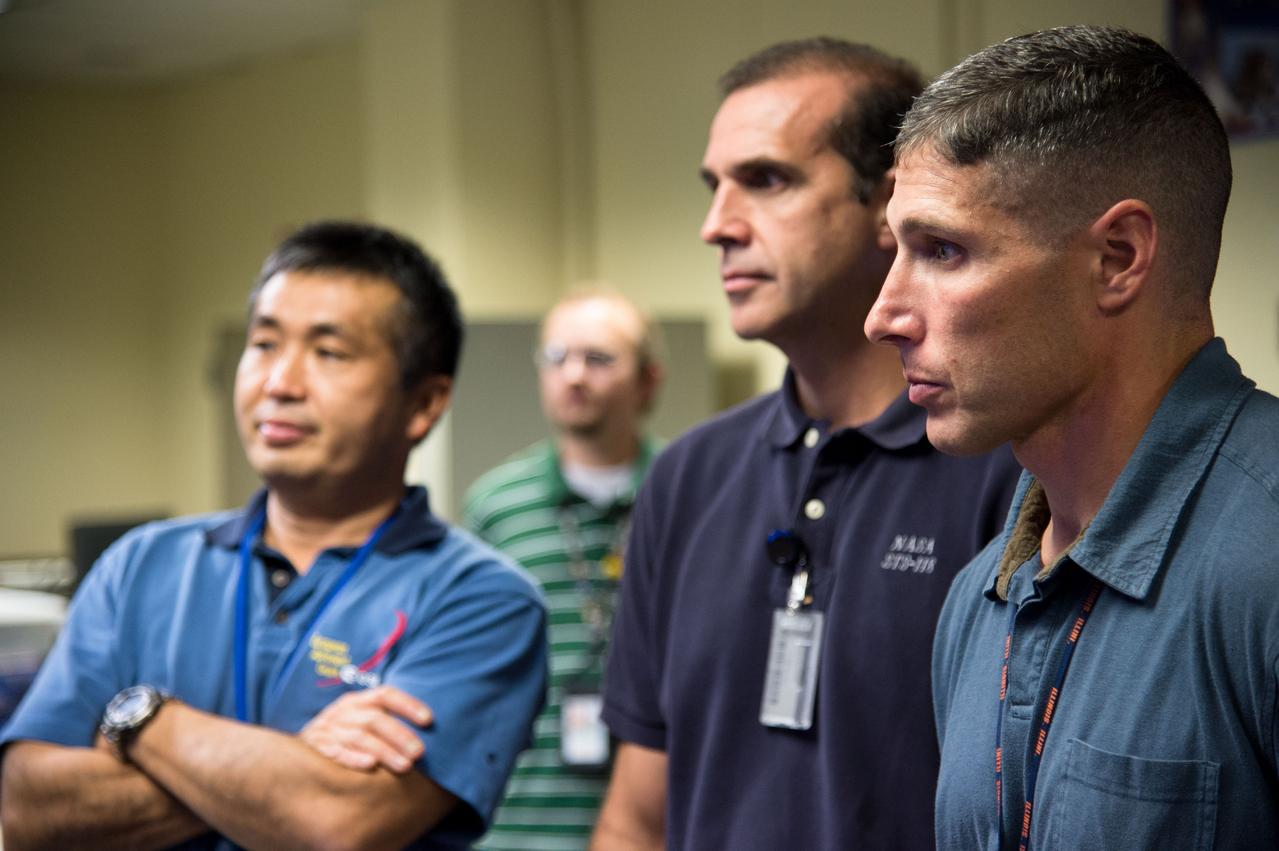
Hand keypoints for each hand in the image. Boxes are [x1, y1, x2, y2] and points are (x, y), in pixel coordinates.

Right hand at [299, 686, 432, 773]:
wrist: (298, 752)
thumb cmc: (343, 735)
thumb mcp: (360, 719)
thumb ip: (386, 720)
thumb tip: (427, 728)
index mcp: (358, 700)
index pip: (385, 695)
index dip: (408, 705)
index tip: (429, 720)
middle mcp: (343, 711)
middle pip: (375, 719)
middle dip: (400, 735)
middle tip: (419, 753)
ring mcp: (329, 730)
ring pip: (360, 737)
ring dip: (384, 751)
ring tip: (405, 766)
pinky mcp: (318, 749)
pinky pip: (337, 752)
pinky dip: (353, 758)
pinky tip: (371, 765)